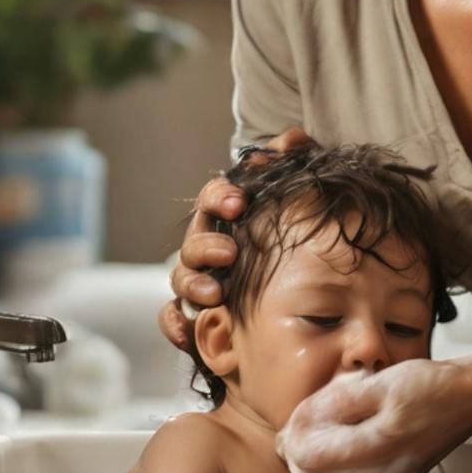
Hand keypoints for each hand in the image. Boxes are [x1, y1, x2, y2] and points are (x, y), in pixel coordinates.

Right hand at [158, 127, 312, 348]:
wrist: (300, 291)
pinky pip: (171, 316)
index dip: (220, 197)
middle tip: (230, 253)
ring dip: (194, 284)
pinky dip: (174, 323)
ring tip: (217, 294)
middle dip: (207, 246)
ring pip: (180, 278)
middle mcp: (207, 245)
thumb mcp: (300, 192)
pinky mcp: (195, 313)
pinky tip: (186, 334)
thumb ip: (297, 161)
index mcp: (227, 215)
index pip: (212, 197)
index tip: (239, 202)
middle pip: (193, 241)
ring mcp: (199, 278)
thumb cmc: (292, 230)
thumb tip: (293, 138)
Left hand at [276, 360, 471, 472]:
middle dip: (311, 435)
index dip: (296, 433)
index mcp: (372, 455)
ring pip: (333, 469)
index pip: (307, 459)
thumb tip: (301, 424)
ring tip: (343, 408)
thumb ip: (337, 407)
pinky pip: (353, 469)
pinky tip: (357, 420)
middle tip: (323, 402)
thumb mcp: (380, 386)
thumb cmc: (432, 388)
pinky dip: (346, 445)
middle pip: (317, 468)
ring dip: (328, 439)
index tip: (303, 410)